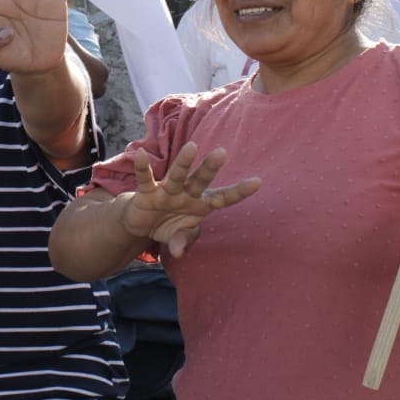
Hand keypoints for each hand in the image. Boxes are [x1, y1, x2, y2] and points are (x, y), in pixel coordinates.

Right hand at [121, 144, 259, 257]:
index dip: (238, 192)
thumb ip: (182, 241)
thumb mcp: (178, 237)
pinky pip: (145, 179)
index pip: (223, 198)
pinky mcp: (147, 192)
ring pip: (177, 175)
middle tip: (222, 153)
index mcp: (200, 204)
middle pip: (200, 180)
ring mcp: (167, 191)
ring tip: (192, 147)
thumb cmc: (169, 226)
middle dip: (210, 168)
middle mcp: (186, 193)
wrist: (143, 223)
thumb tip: (178, 252)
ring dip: (183, 163)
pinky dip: (143, 168)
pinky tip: (142, 154)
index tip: (257, 182)